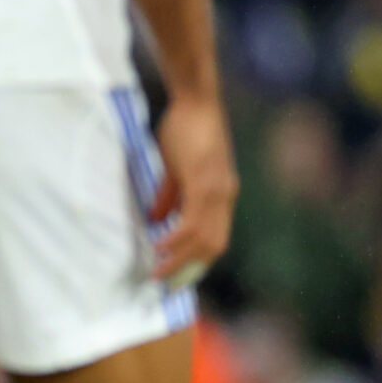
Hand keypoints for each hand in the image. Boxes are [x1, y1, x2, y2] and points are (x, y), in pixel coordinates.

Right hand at [149, 89, 237, 284]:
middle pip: (212, 246)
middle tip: (163, 282)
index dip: (196, 260)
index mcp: (221, 194)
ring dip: (179, 259)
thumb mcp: (176, 167)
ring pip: (202, 239)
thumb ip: (170, 195)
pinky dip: (175, 239)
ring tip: (156, 271)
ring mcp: (217, 191)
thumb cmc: (185, 127)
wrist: (197, 100)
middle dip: (188, 268)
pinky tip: (157, 246)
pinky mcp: (204, 184)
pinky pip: (191, 221)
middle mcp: (225, 196)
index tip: (175, 276)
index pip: (215, 238)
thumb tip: (158, 219)